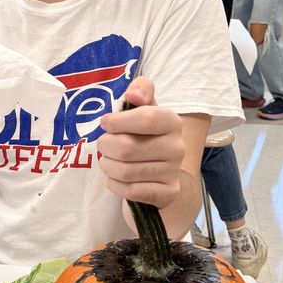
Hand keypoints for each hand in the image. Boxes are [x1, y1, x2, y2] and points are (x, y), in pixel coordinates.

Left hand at [97, 77, 184, 208]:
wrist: (163, 172)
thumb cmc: (146, 134)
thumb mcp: (145, 107)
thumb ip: (141, 90)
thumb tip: (133, 94)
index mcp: (172, 121)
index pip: (146, 118)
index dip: (118, 121)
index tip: (105, 122)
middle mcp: (178, 146)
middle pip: (128, 147)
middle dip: (106, 146)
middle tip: (104, 145)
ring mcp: (174, 172)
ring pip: (125, 171)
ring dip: (108, 165)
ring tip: (108, 161)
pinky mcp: (168, 193)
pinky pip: (131, 190)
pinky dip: (115, 184)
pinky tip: (115, 177)